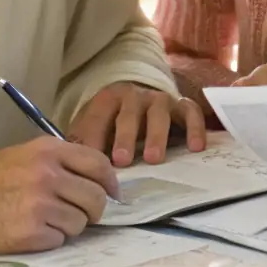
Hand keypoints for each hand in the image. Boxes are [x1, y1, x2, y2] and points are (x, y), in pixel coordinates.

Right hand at [0, 137, 119, 252]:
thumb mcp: (26, 155)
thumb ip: (62, 163)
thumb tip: (101, 182)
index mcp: (49, 150)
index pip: (99, 164)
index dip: (111, 182)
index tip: (113, 194)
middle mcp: (47, 174)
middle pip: (96, 197)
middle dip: (93, 210)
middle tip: (80, 214)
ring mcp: (39, 204)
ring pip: (81, 222)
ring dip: (69, 226)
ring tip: (45, 220)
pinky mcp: (30, 233)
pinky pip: (60, 240)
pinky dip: (51, 239)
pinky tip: (31, 231)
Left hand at [68, 83, 205, 166]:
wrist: (139, 102)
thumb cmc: (113, 125)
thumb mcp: (93, 130)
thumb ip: (83, 147)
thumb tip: (71, 171)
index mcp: (108, 99)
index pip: (98, 116)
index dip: (94, 136)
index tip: (92, 161)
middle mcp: (134, 95)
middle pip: (129, 113)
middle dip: (125, 136)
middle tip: (122, 161)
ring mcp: (159, 99)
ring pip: (159, 112)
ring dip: (156, 135)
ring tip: (153, 158)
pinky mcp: (181, 105)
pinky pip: (191, 111)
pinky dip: (195, 127)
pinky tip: (195, 147)